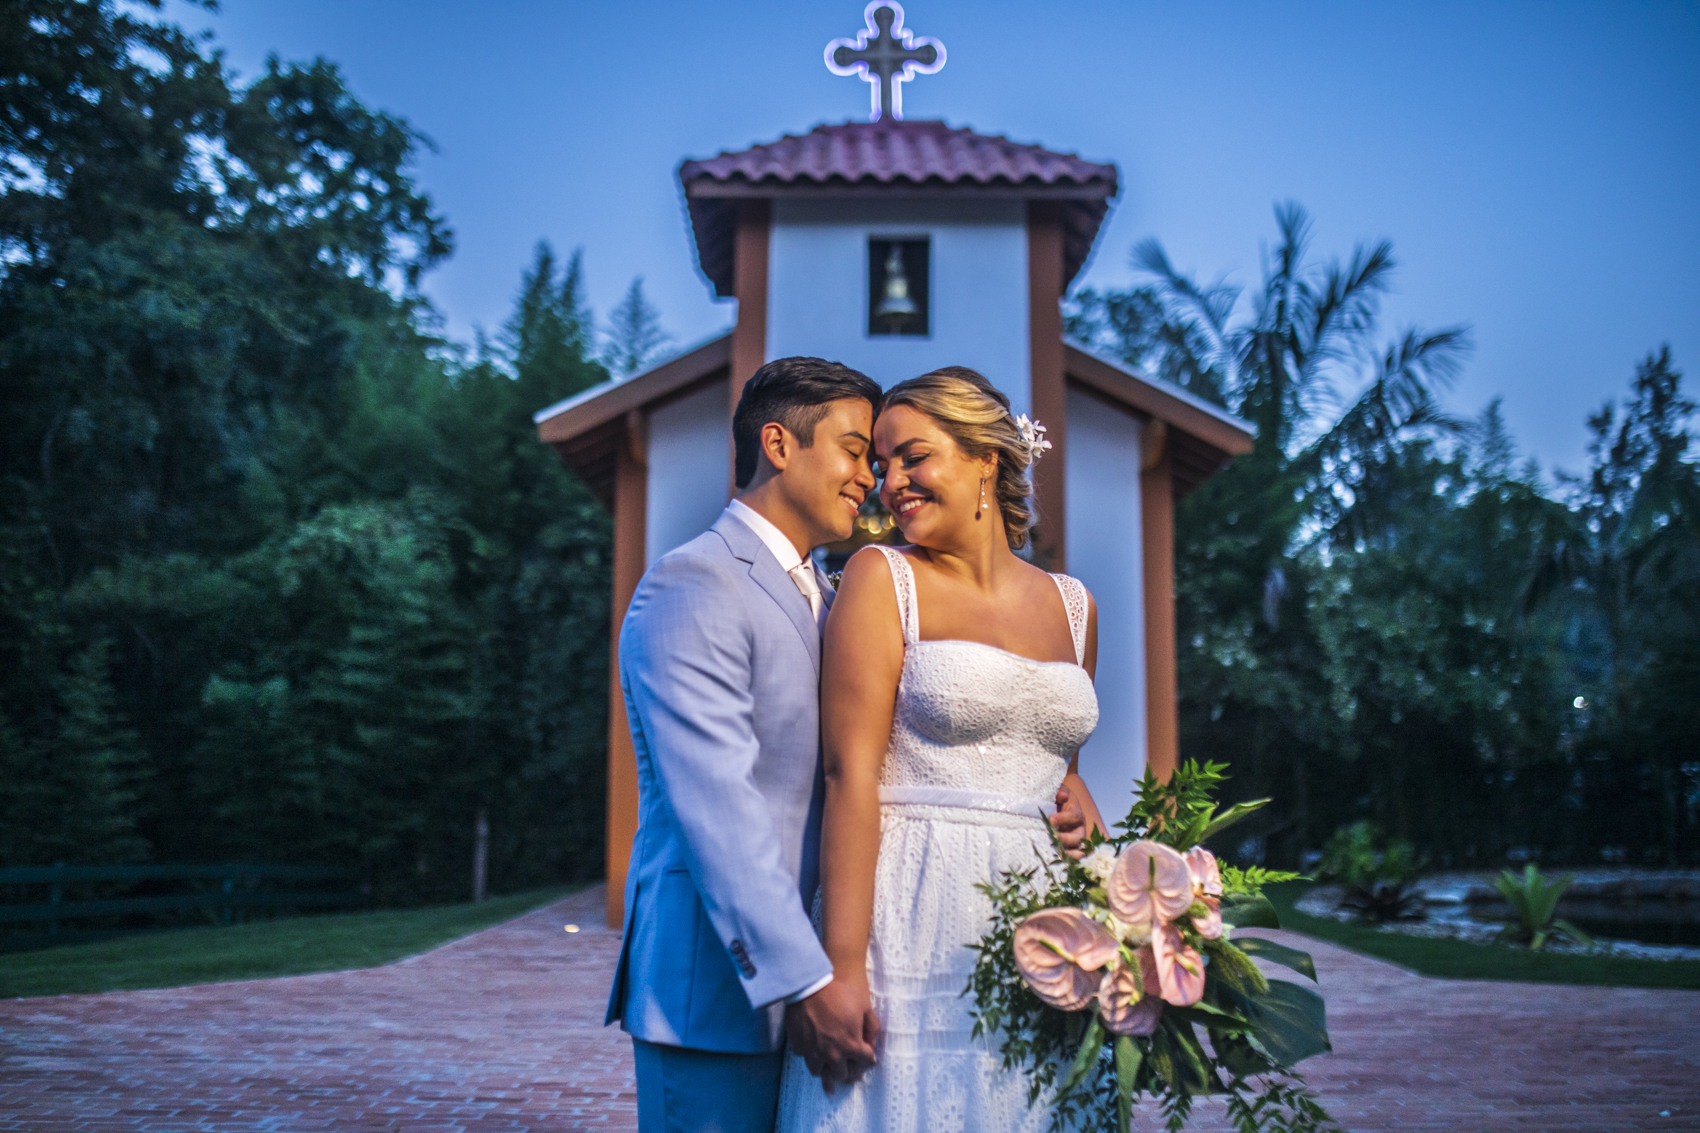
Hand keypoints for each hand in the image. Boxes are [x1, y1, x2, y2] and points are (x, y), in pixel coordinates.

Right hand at [785, 975, 880, 1093]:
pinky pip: (805, 1058)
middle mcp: (833, 1056)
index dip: (868, 1058)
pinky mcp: (799, 1047)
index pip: (866, 1062)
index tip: (866, 1055)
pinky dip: (809, 1055)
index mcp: (852, 1047)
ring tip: (828, 1067)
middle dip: (848, 1069)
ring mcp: (814, 1054)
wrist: (809, 987)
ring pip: (821, 1073)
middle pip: (843, 1074)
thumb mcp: (864, 1006)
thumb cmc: (838, 995)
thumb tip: (872, 1042)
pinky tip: (811, 1050)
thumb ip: (872, 1026)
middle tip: (848, 1066)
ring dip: (826, 1070)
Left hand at [1051, 783, 1088, 858]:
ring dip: (1069, 853)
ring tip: (1058, 854)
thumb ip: (1059, 791)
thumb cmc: (1056, 801)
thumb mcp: (1058, 792)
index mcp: (1077, 815)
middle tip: (1052, 837)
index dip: (1064, 818)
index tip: (1050, 819)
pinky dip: (1067, 862)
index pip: (1074, 817)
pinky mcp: (1070, 852)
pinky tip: (1057, 862)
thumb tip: (1062, 796)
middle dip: (1065, 838)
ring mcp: (1075, 842)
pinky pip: (1073, 859)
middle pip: (1078, 837)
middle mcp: (1079, 830)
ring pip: (1079, 851)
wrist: (1052, 811)